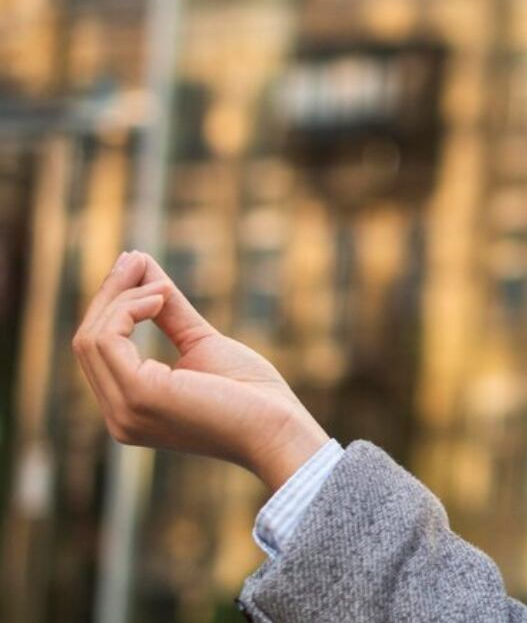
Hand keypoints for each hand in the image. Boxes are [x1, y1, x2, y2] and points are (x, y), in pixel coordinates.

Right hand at [70, 250, 328, 490]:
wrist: (279, 429)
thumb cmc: (251, 393)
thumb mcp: (201, 342)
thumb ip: (169, 311)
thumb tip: (142, 267)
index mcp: (130, 407)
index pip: (99, 351)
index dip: (112, 306)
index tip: (135, 264)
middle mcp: (118, 415)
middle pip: (87, 342)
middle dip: (110, 295)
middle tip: (136, 257)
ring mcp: (123, 410)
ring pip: (92, 338)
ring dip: (123, 299)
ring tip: (161, 286)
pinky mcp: (137, 395)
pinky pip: (108, 340)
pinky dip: (130, 309)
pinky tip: (161, 299)